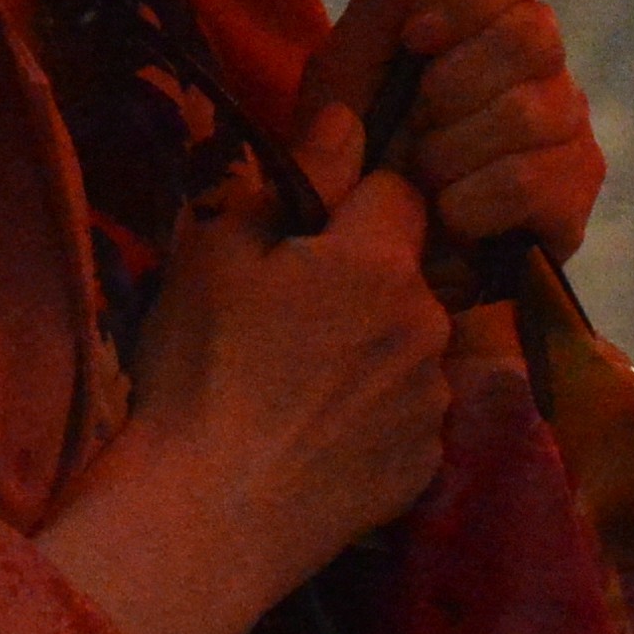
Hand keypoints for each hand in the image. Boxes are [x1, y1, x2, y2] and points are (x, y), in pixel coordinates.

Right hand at [34, 102, 450, 633]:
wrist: (207, 514)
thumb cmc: (201, 367)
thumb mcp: (219, 251)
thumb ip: (296, 177)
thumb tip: (347, 119)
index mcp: (380, 262)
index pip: (400, 190)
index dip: (355, 201)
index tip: (309, 233)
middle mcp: (428, 325)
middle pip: (410, 273)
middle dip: (368, 279)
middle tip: (295, 316)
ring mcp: (432, 402)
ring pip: (414, 346)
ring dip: (378, 348)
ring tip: (306, 385)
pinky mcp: (426, 467)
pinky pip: (411, 415)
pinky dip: (379, 415)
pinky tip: (322, 436)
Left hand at [301, 0, 605, 265]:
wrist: (358, 263)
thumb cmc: (354, 155)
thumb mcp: (351, 65)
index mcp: (491, 16)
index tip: (418, 36)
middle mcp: (543, 63)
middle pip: (532, 31)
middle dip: (451, 84)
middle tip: (414, 123)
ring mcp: (568, 129)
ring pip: (533, 107)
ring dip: (452, 151)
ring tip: (424, 180)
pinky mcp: (575, 197)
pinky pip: (531, 177)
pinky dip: (470, 201)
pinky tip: (451, 219)